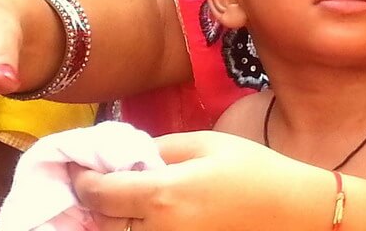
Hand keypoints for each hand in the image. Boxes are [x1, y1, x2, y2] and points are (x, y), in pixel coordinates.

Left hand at [71, 131, 331, 230]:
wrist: (292, 209)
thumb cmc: (253, 169)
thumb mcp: (207, 143)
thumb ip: (160, 147)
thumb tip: (127, 155)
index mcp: (163, 195)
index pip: (100, 193)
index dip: (81, 179)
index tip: (74, 167)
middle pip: (103, 223)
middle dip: (90, 202)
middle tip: (86, 181)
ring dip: (108, 221)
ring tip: (109, 200)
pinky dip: (131, 230)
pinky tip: (135, 216)